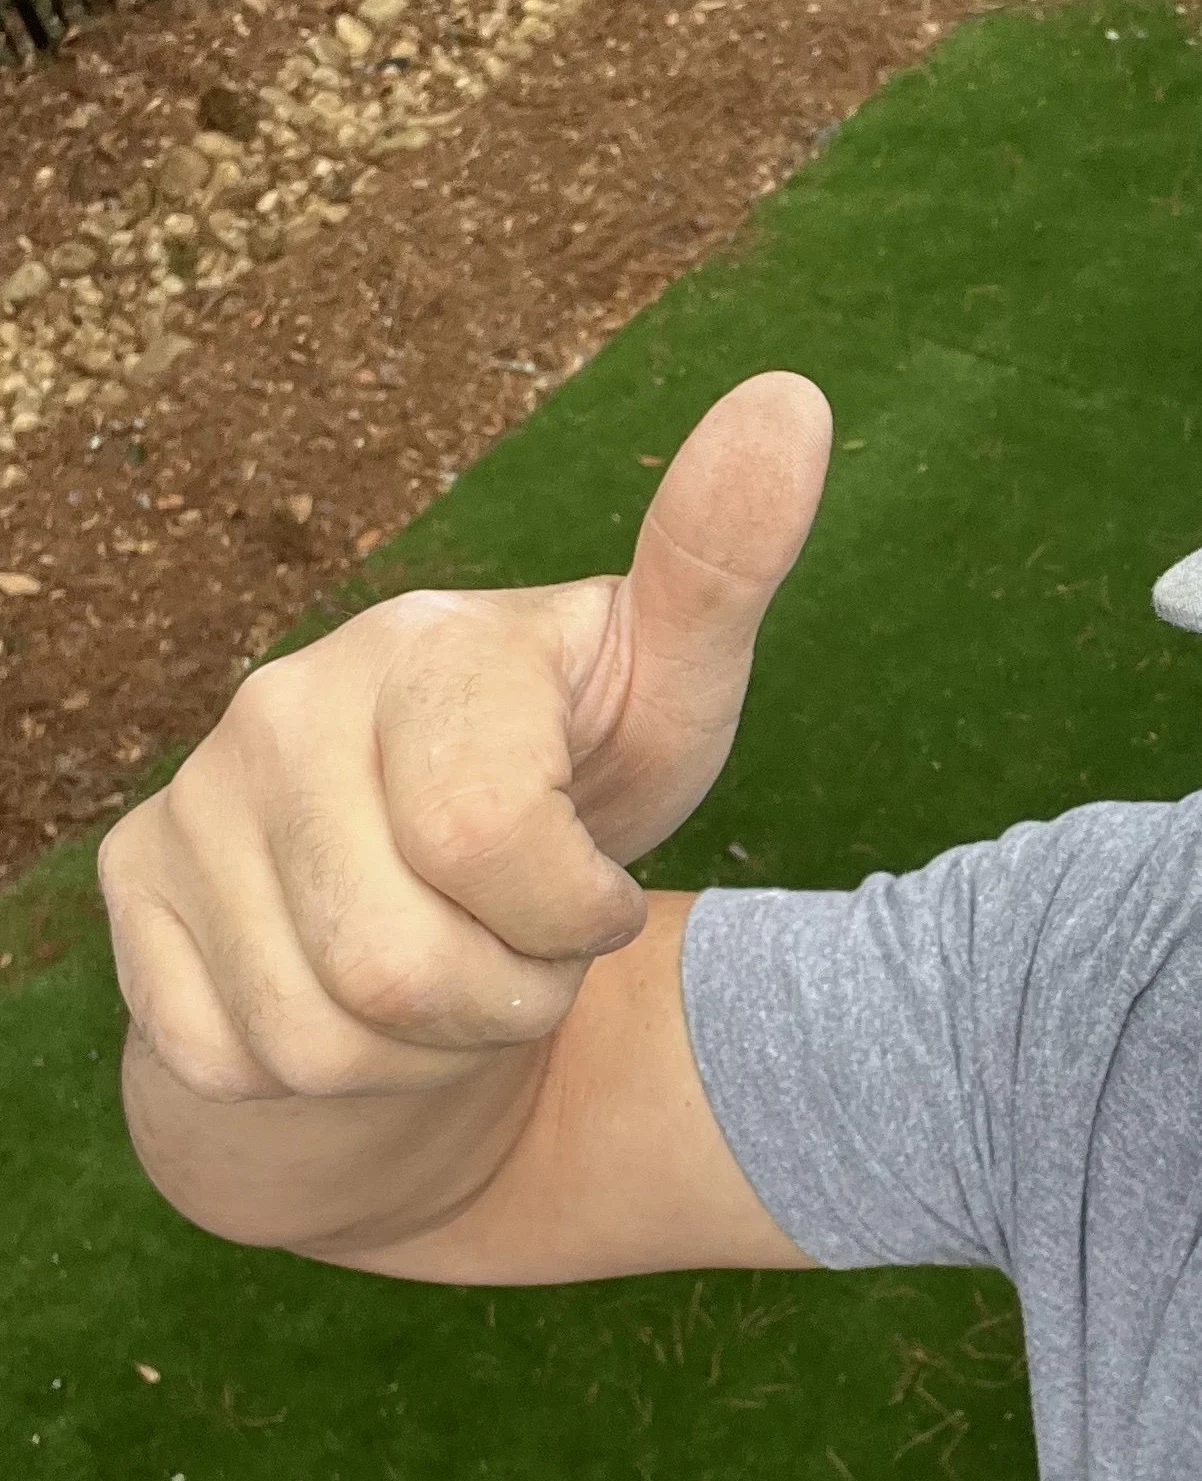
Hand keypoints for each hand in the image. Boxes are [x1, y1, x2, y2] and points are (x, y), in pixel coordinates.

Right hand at [101, 371, 830, 1103]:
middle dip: (506, 1000)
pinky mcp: (129, 887)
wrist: (432, 904)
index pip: (485, 835)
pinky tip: (358, 1003)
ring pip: (323, 1037)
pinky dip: (328, 1081)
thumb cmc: (576, 792)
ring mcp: (192, 795)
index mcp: (427, 646)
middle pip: (404, 968)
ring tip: (455, 972)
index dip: (569, 914)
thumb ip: (722, 568)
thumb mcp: (670, 699)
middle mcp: (282, 701)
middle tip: (525, 950)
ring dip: (426, 1050)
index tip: (598, 895)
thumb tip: (792, 400)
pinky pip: (237, 1061)